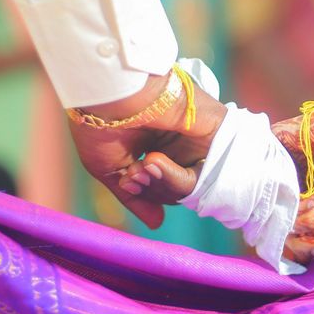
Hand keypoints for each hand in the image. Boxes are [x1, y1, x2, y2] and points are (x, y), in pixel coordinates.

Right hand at [69, 71, 226, 228]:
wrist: (108, 90)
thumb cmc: (99, 124)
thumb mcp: (111, 169)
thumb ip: (136, 197)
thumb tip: (157, 223)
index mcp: (154, 142)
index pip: (161, 183)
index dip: (145, 191)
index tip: (128, 181)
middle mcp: (178, 138)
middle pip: (177, 185)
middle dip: (154, 189)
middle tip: (134, 175)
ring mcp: (197, 134)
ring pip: (192, 182)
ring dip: (164, 183)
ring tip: (143, 165)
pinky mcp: (215, 129)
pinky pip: (207, 172)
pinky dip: (180, 178)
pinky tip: (154, 163)